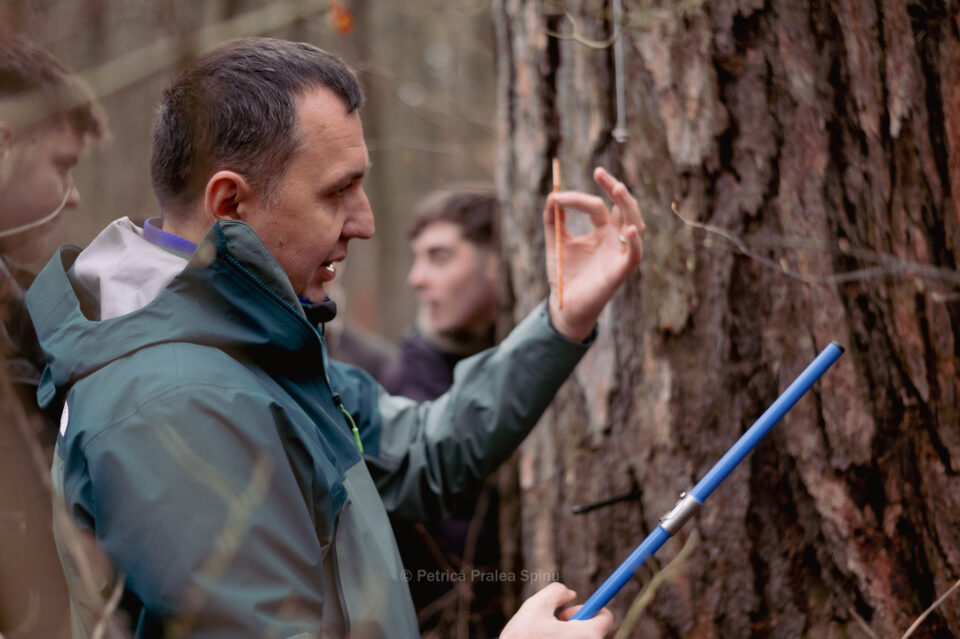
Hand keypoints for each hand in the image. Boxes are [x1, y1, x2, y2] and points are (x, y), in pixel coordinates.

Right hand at [500, 582, 612, 638]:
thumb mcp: (536, 606)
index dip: (589, 608)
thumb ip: (557, 592)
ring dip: (564, 635)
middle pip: (592, 631)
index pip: (606, 617)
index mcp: (587, 635)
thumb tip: (571, 594)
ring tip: (542, 637)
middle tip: (551, 624)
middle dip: (572, 623)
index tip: (568, 611)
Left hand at [544, 167, 644, 340]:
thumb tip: (552, 195)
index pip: (597, 206)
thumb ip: (553, 221)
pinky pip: (634, 255)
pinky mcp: (620, 271)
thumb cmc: (564, 275)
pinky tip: (628, 230)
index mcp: (601, 231)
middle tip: (599, 172)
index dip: (577, 199)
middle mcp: (614, 239)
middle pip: (623, 207)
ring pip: (635, 224)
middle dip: (614, 188)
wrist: (564, 305)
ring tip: (617, 188)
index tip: (557, 197)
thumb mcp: (556, 243)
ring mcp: (619, 253)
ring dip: (628, 206)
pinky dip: (634, 243)